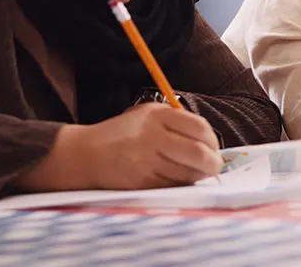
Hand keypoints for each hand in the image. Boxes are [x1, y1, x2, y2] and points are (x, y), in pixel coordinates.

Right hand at [15, 103, 222, 191]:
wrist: (84, 154)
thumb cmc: (123, 134)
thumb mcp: (148, 116)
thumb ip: (177, 123)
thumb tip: (210, 143)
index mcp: (157, 115)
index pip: (199, 127)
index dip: (213, 140)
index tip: (214, 148)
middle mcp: (152, 135)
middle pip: (198, 152)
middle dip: (213, 163)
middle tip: (215, 167)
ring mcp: (146, 160)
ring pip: (187, 172)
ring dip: (198, 175)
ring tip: (197, 173)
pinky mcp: (140, 181)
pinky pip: (172, 185)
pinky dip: (181, 184)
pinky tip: (178, 179)